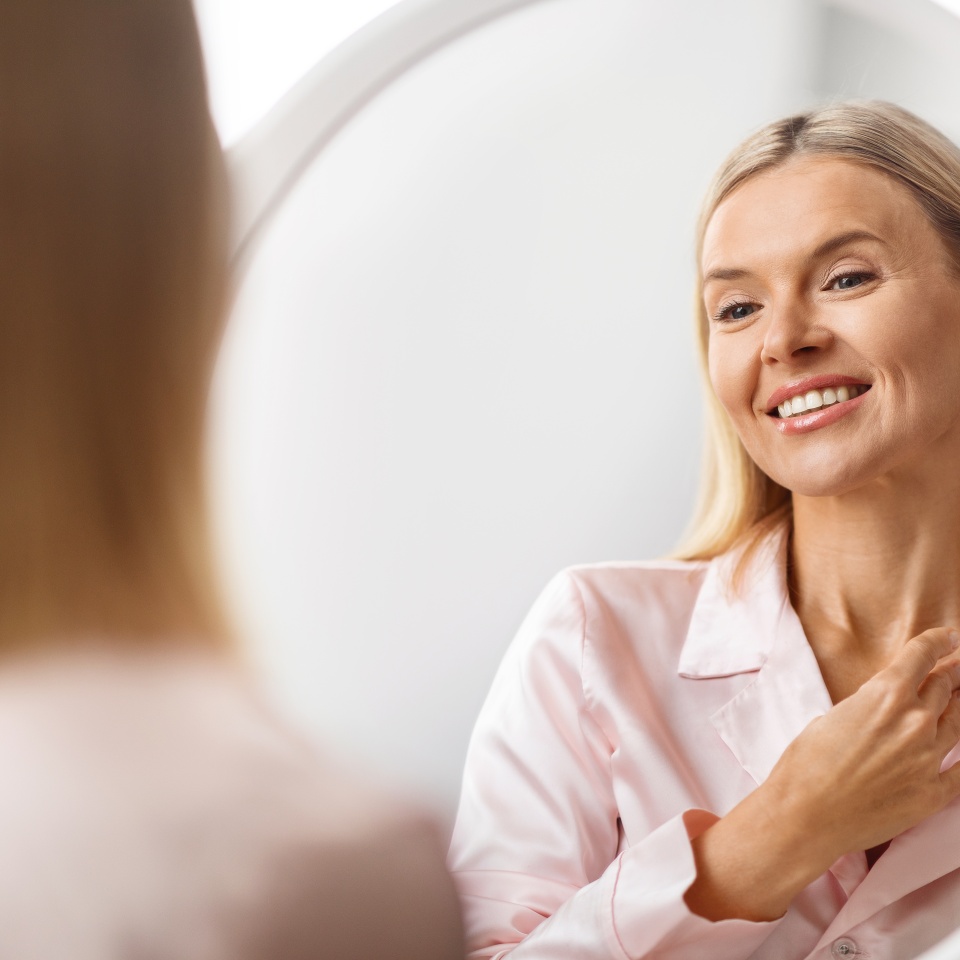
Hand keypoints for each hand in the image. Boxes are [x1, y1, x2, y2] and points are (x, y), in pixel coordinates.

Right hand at [686, 627, 959, 921]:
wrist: (805, 815)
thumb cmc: (805, 763)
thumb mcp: (833, 715)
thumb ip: (869, 705)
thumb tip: (883, 705)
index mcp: (885, 695)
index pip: (922, 656)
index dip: (939, 641)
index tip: (949, 637)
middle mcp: (915, 722)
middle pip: (945, 686)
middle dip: (951, 672)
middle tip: (955, 666)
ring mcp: (930, 759)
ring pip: (959, 721)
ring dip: (959, 705)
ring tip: (959, 697)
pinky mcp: (934, 794)